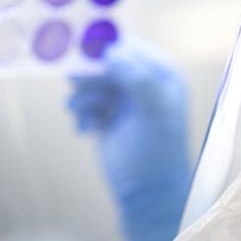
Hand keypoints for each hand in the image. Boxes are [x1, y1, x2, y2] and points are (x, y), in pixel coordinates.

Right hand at [67, 39, 191, 240]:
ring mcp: (123, 99)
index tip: (83, 54)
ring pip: (89, 82)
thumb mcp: (155, 111)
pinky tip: (87, 131)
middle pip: (103, 62)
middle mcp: (142, 82)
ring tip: (90, 116)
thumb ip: (138, 78)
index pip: (130, 47)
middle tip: (78, 84)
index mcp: (162, 74)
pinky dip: (82, 114)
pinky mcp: (106, 116)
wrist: (148, 193)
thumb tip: (112, 52)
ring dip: (84, 97)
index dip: (106, 49)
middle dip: (90, 75)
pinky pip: (84, 103)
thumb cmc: (158, 151)